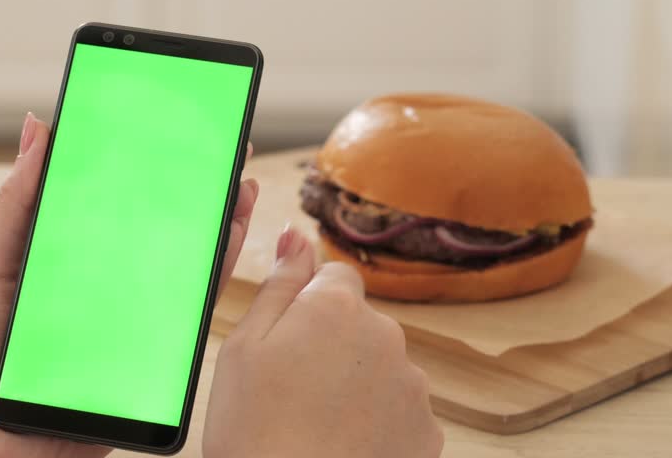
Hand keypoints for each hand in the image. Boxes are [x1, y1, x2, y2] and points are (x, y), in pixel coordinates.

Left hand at [0, 112, 259, 457]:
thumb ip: (15, 204)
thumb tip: (38, 129)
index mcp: (73, 273)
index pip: (123, 220)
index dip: (154, 182)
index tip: (179, 140)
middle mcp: (107, 302)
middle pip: (166, 244)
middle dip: (202, 201)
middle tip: (230, 156)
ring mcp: (129, 335)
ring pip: (187, 281)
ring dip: (223, 235)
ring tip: (242, 191)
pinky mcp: (144, 373)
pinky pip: (187, 329)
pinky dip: (212, 289)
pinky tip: (227, 248)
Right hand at [203, 228, 443, 457]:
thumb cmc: (254, 432)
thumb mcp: (244, 348)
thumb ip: (279, 285)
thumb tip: (296, 235)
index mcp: (337, 307)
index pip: (334, 280)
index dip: (306, 312)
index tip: (287, 348)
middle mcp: (385, 335)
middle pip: (360, 326)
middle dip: (333, 349)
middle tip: (293, 394)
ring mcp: (412, 385)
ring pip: (381, 370)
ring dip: (357, 388)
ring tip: (318, 427)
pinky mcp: (427, 431)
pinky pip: (401, 413)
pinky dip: (378, 426)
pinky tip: (344, 447)